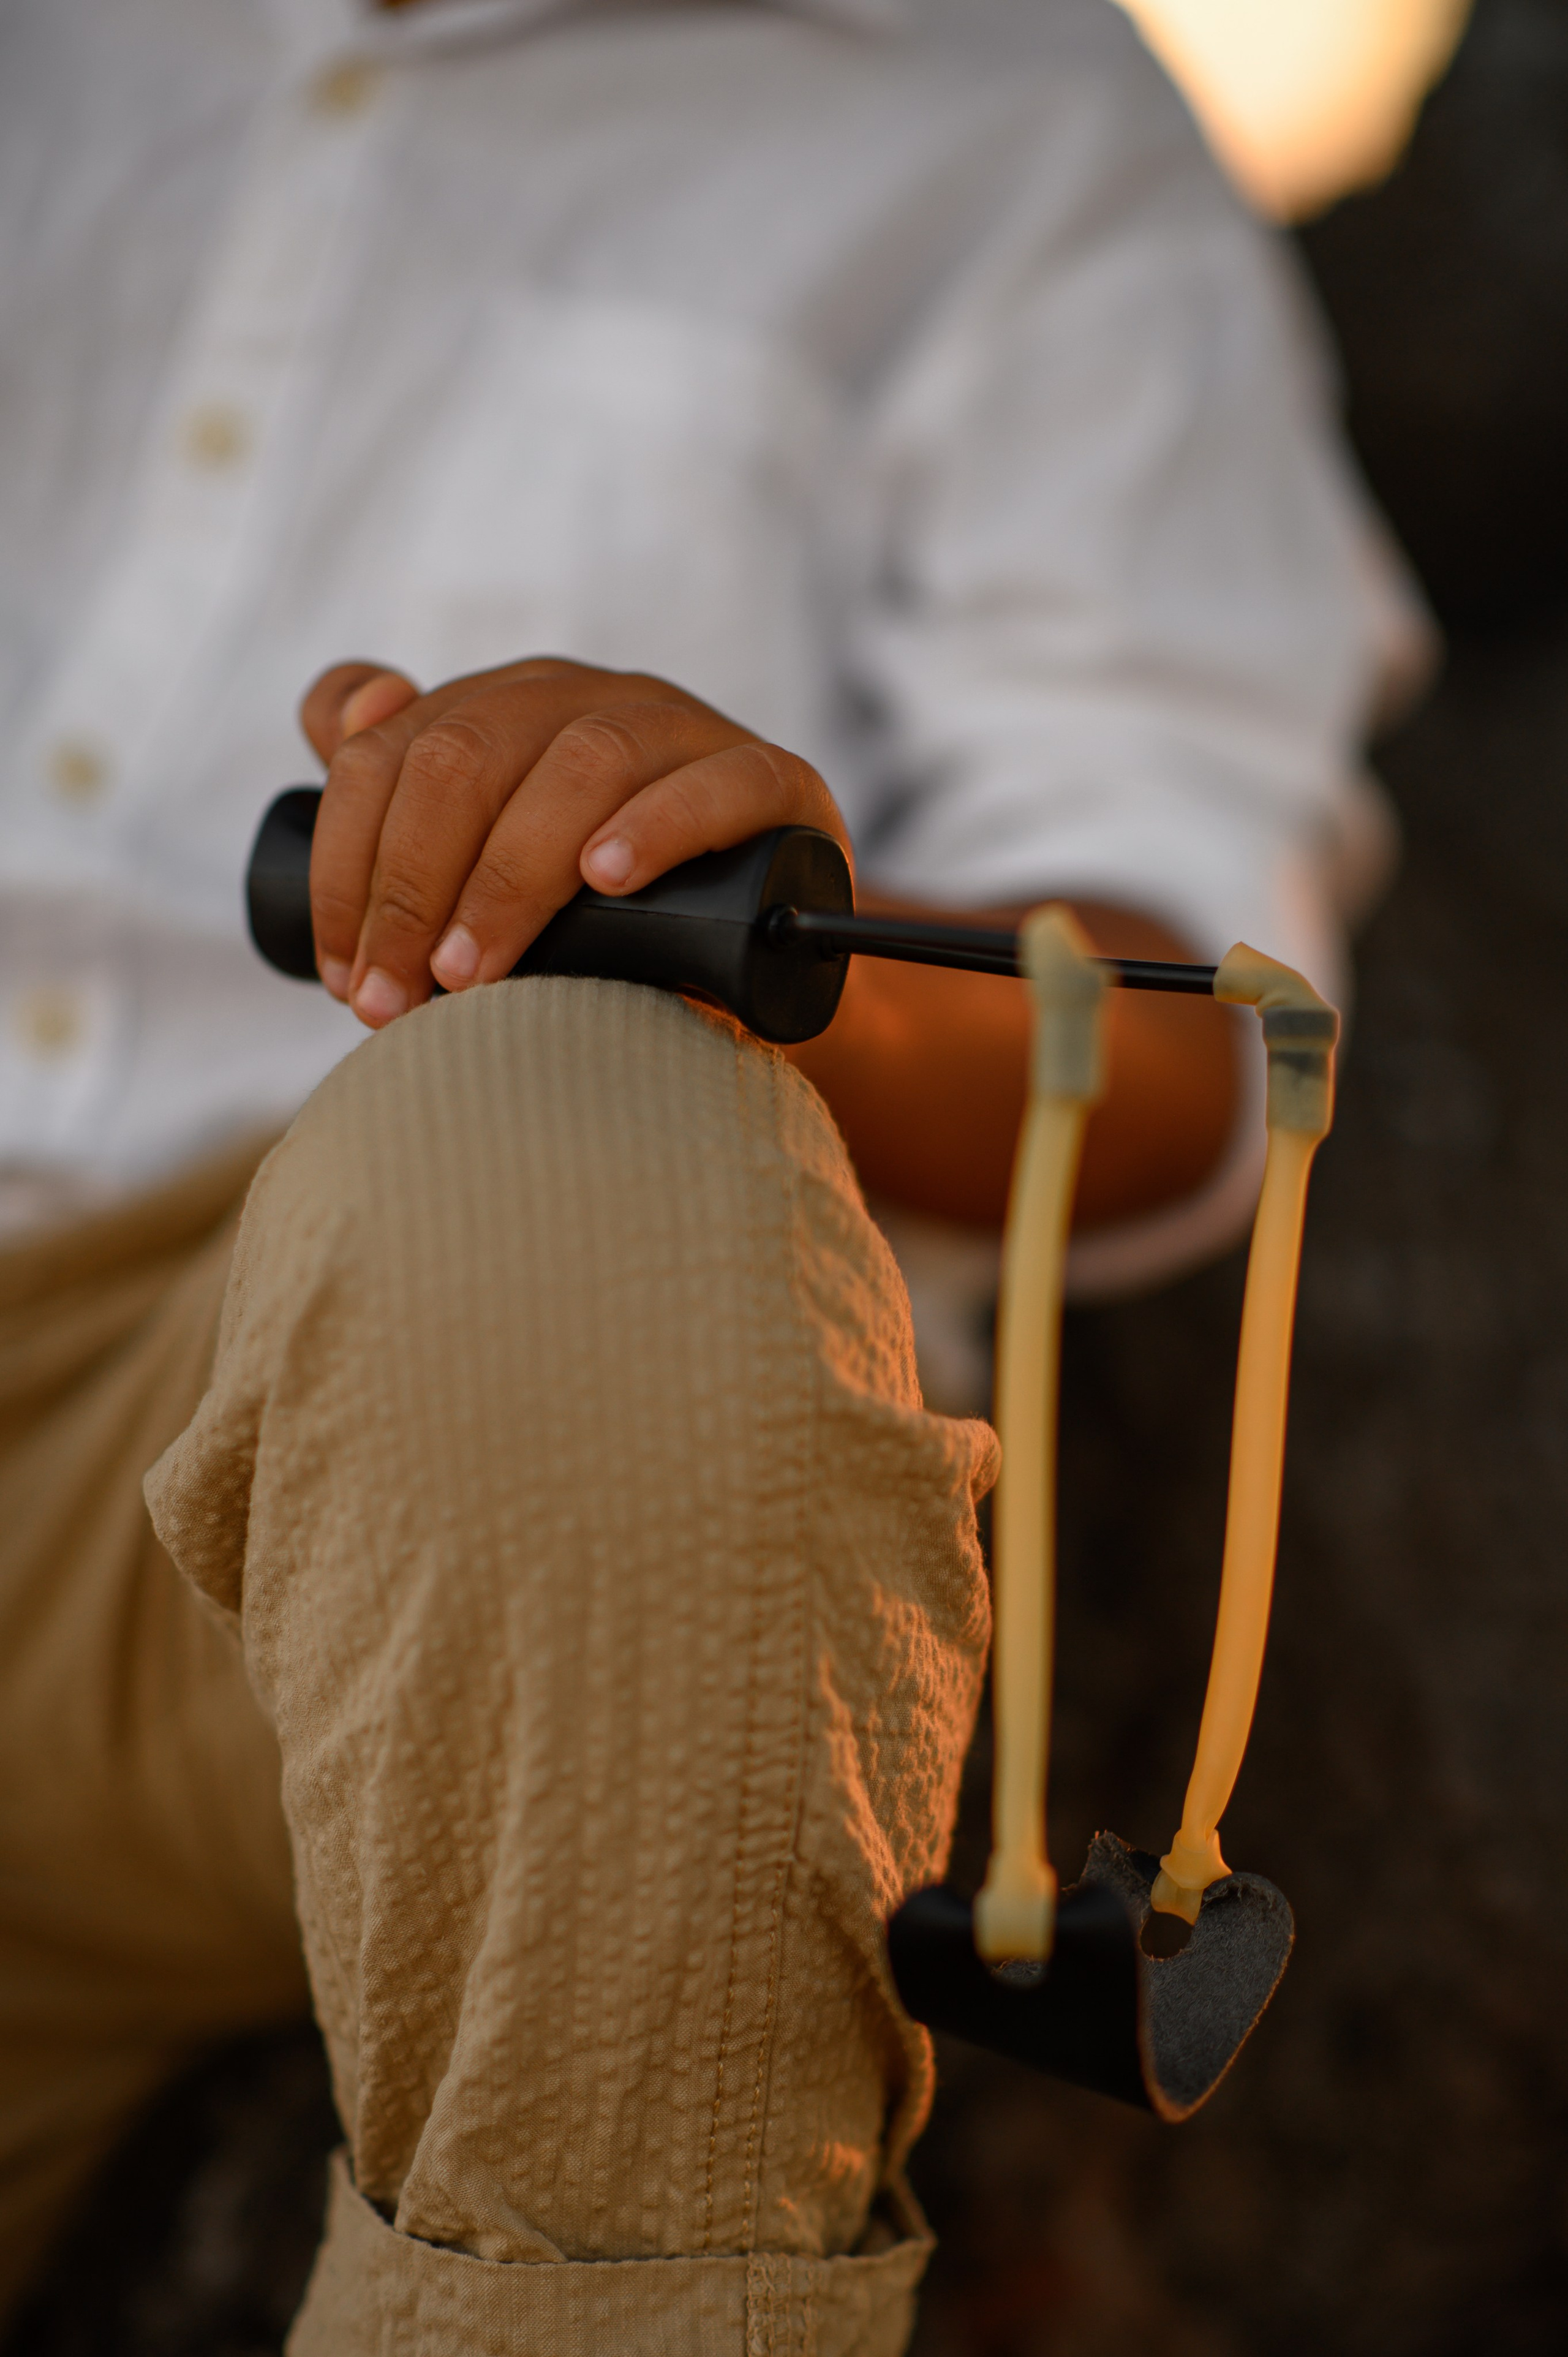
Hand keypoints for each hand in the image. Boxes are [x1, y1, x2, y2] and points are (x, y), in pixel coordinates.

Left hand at [299, 656, 848, 1027]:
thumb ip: (399, 792)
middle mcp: (583, 697)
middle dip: (411, 888)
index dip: (348, 865)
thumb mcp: (494, 866)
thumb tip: (344, 723)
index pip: (387, 752)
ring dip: (509, 877)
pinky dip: (654, 826)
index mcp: (502, 708)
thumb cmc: (607, 916)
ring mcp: (681, 728)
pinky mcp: (773, 778)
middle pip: (464, 756)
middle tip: (398, 998)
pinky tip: (608, 877)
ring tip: (472, 971)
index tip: (350, 978)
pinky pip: (717, 781)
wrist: (761, 947)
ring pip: (578, 763)